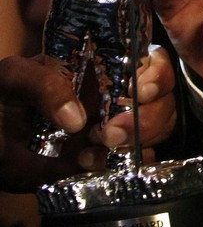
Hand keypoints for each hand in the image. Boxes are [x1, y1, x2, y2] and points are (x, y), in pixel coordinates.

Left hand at [0, 44, 175, 190]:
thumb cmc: (2, 97)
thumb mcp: (14, 77)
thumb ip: (43, 84)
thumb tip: (76, 117)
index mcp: (103, 64)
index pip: (150, 60)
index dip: (156, 73)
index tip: (139, 89)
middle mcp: (117, 93)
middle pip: (163, 97)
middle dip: (147, 114)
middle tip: (110, 129)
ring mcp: (114, 127)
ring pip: (158, 128)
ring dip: (136, 139)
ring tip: (96, 146)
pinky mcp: (105, 160)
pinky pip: (136, 163)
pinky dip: (123, 165)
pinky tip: (90, 163)